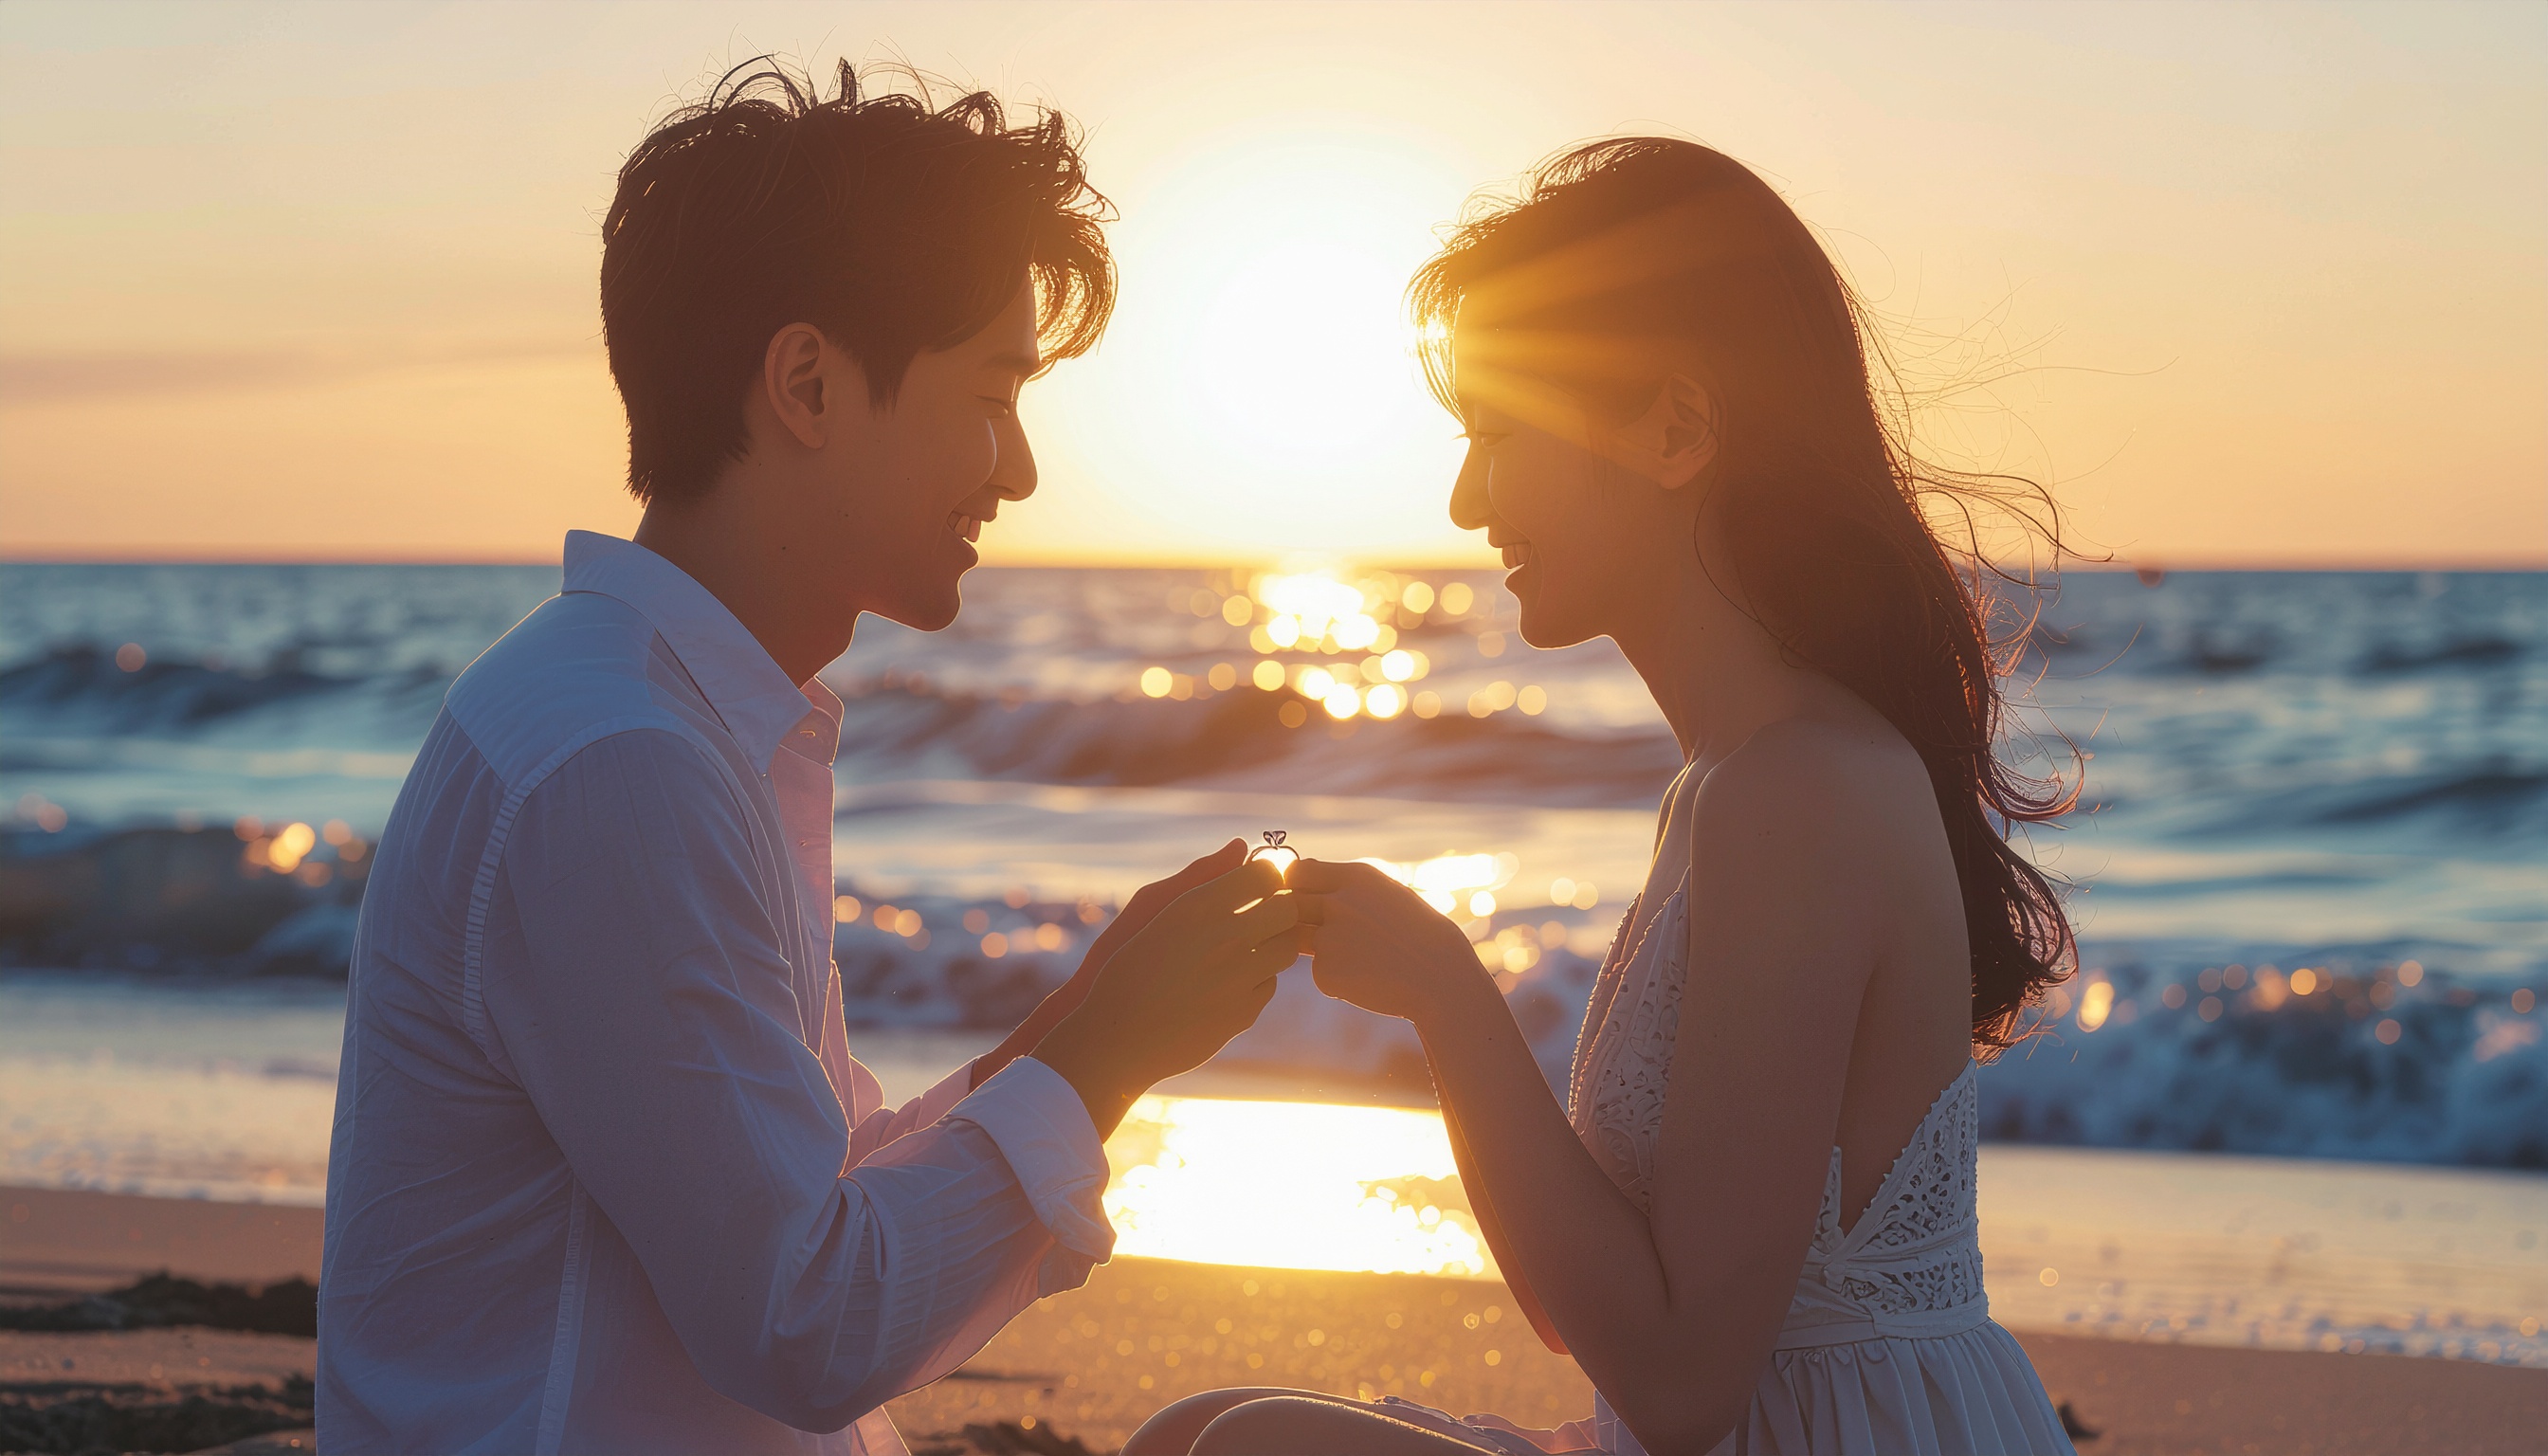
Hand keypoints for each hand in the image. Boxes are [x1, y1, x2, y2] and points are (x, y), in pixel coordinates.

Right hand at [1033, 856, 1303, 1135]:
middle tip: (1260, 916)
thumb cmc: (1129, 966)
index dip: (1265, 876)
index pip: (1266, 873)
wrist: (1116, 1038)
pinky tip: (1227, 985)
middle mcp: (1226, 938)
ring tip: (1243, 951)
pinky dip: (1255, 982)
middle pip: (1287, 909)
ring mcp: (1239, 979)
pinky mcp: (1244, 1013)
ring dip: (1272, 945)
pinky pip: (1269, 986)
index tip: (1255, 884)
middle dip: (1278, 909)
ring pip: (1286, 949)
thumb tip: (1242, 846)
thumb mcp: (1154, 910)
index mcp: (1200, 906)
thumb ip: (1203, 876)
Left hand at [1289, 858, 1487, 1027]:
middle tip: (1336, 935)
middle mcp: (1338, 902)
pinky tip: (1369, 979)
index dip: (1296, 887)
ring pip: (1302, 940)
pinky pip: (1319, 972)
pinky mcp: (1325, 972)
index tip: (1310, 901)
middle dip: (1299, 918)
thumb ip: (1343, 884)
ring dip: (1322, 950)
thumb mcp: (1387, 893)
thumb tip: (1297, 871)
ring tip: (1365, 958)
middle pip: (1289, 904)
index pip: (1296, 871)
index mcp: (1355, 876)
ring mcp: (1329, 938)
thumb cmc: (1417, 934)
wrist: (1442, 980)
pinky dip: (1337, 978)